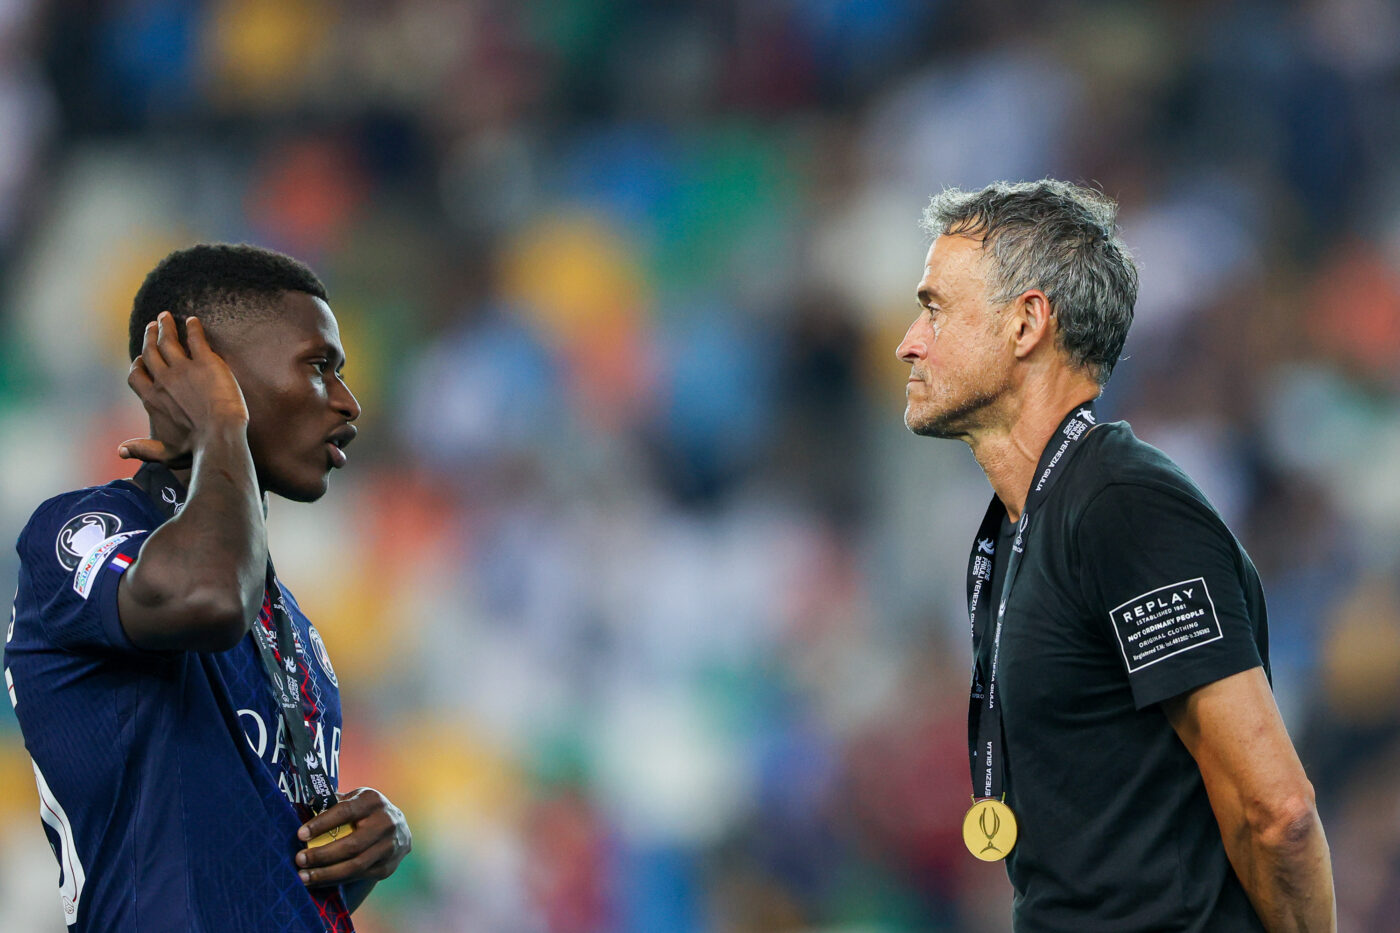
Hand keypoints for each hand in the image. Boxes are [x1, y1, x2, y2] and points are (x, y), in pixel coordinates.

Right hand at [119, 311, 248, 466]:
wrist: (220, 437)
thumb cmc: (195, 448)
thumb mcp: (165, 452)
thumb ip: (142, 449)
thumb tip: (120, 452)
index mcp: (152, 399)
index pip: (136, 375)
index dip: (137, 364)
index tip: (141, 358)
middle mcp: (163, 380)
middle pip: (150, 352)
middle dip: (149, 337)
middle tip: (152, 326)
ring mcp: (183, 369)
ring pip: (168, 340)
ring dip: (165, 326)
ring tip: (165, 317)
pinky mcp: (206, 362)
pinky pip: (196, 338)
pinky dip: (193, 327)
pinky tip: (193, 320)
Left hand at [295, 787, 411, 887]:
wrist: (399, 828)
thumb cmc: (365, 812)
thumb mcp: (354, 799)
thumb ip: (333, 803)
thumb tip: (305, 805)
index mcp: (372, 801)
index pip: (345, 812)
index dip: (321, 824)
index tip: (300, 835)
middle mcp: (385, 823)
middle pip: (351, 844)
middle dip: (321, 855)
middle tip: (299, 860)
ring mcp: (389, 847)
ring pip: (355, 866)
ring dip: (326, 874)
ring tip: (303, 877)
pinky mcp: (387, 867)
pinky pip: (358, 877)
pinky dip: (336, 881)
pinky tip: (319, 881)